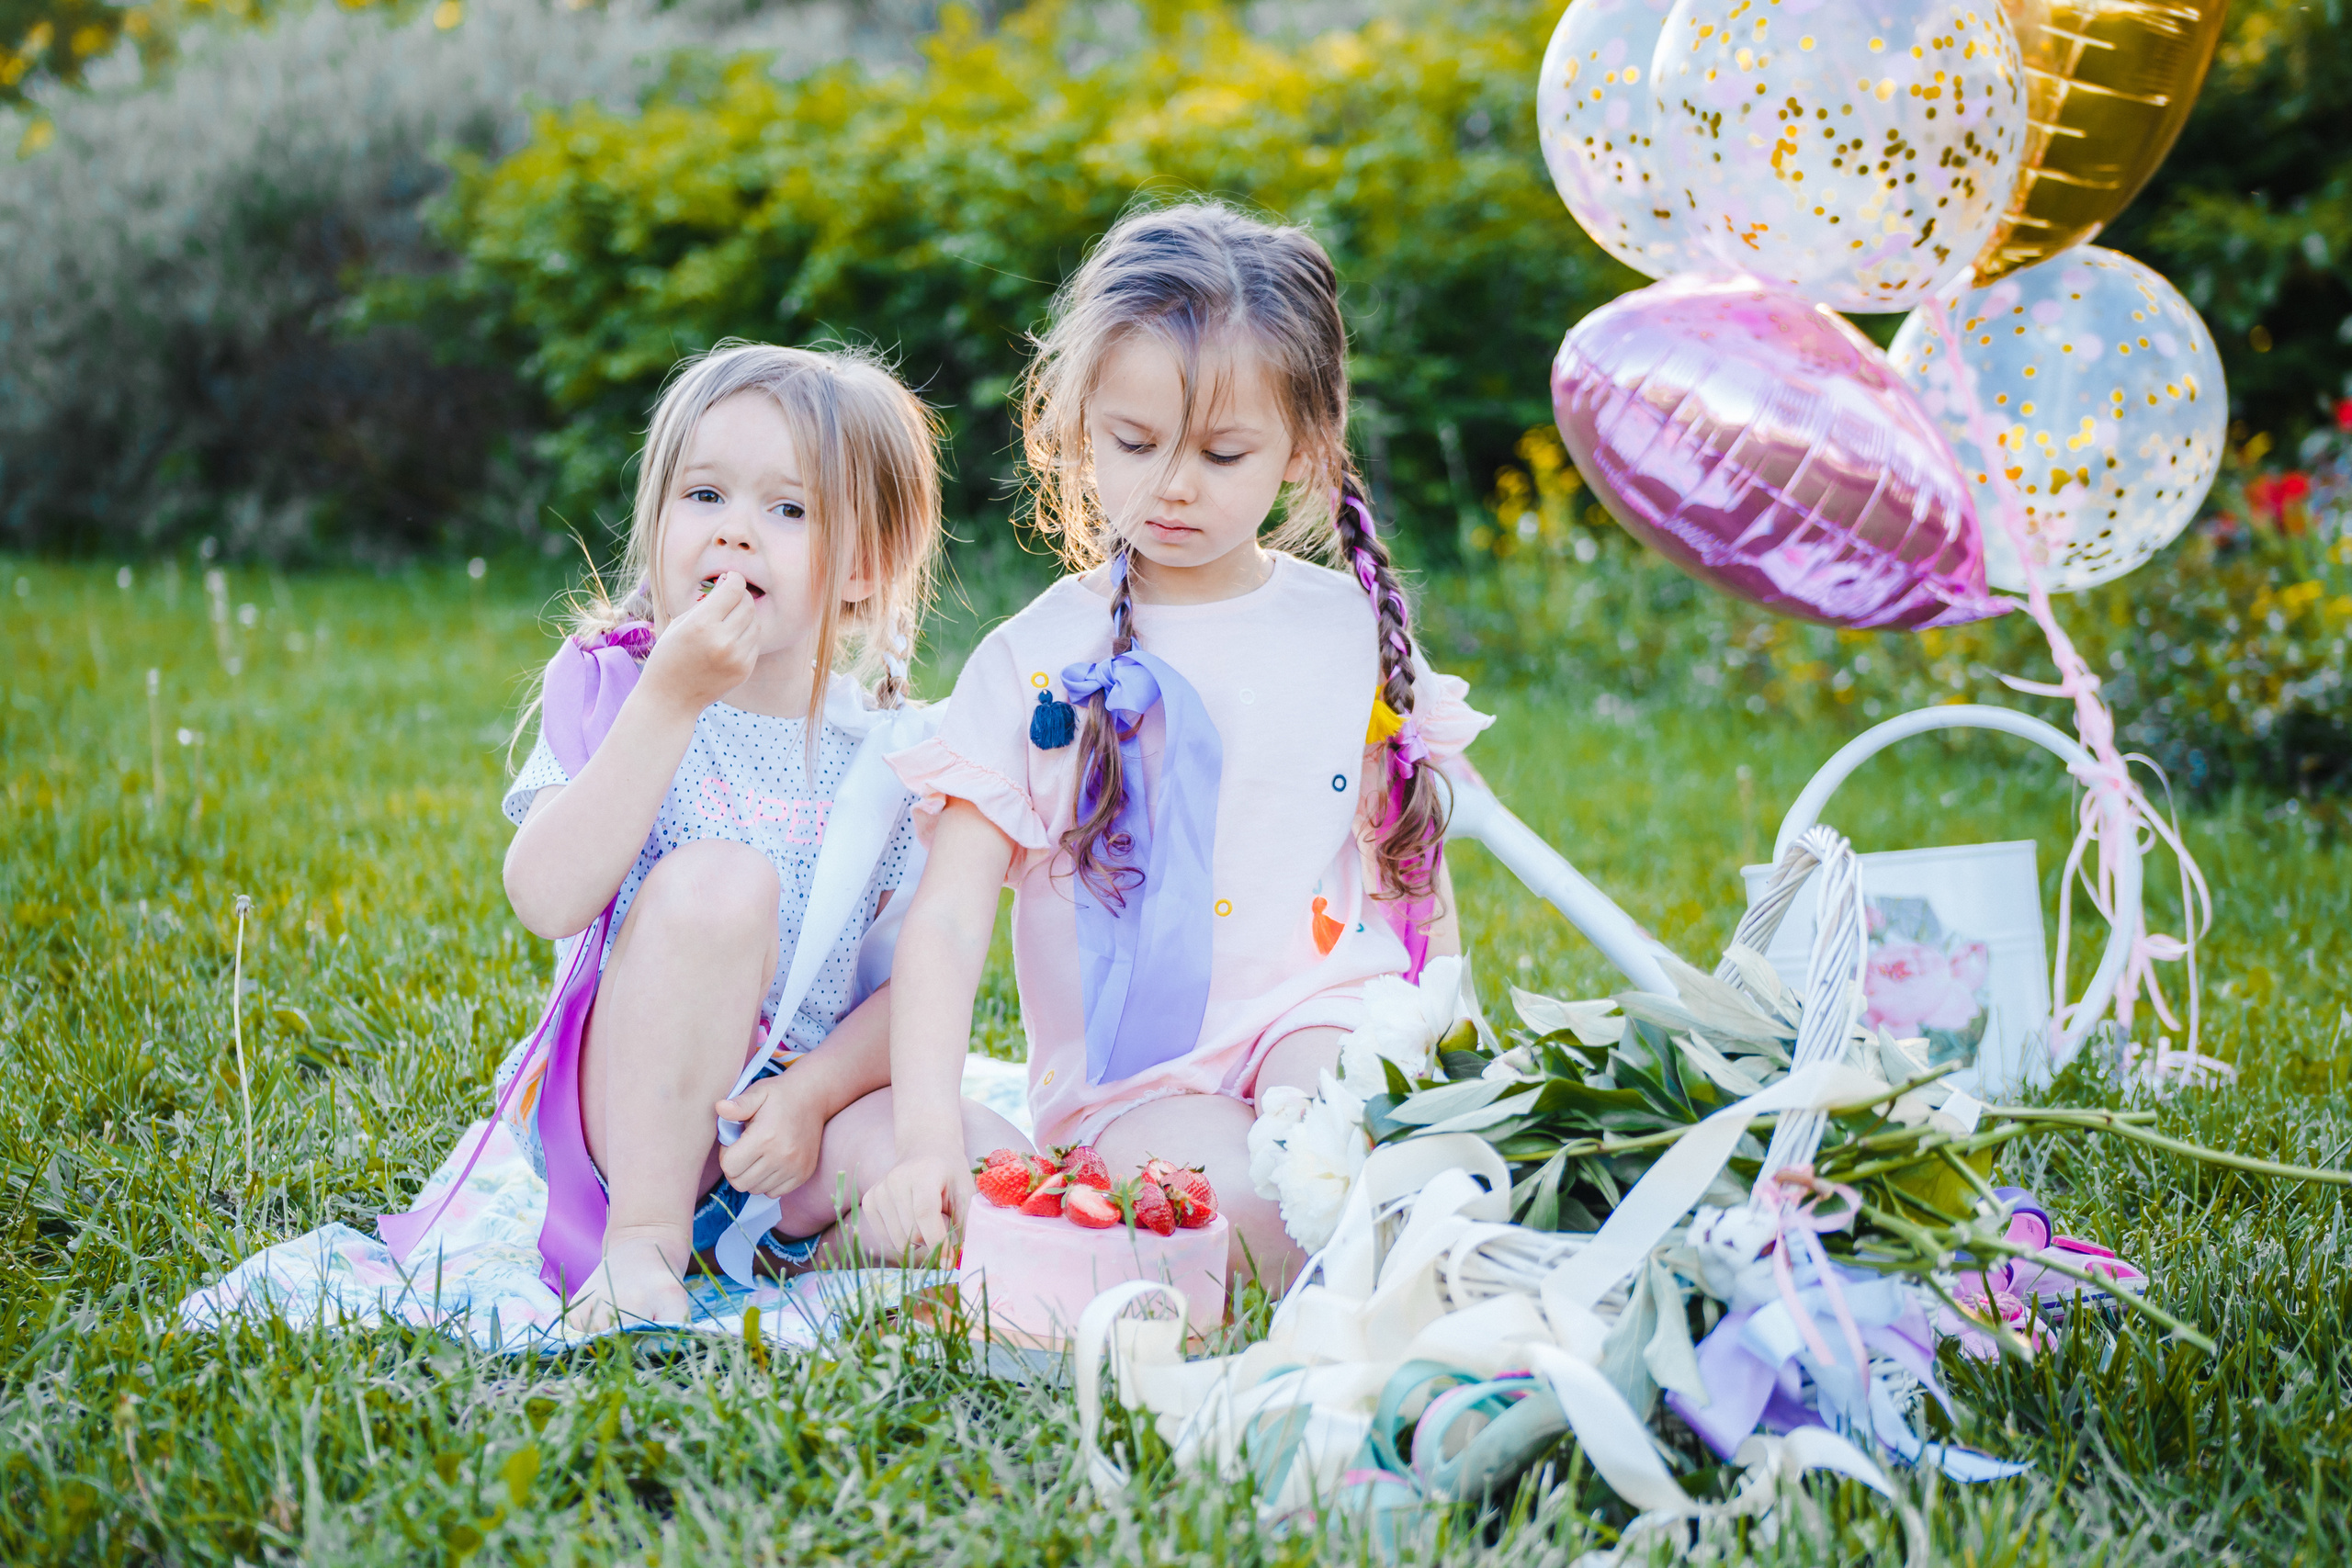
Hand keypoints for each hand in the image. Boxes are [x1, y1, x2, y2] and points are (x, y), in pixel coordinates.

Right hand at [641, 571, 761, 712]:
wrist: (670, 699)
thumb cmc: (668, 656)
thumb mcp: (679, 623)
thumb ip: (705, 602)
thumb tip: (729, 582)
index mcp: (702, 625)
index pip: (734, 589)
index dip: (734, 579)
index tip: (730, 578)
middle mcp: (722, 640)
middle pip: (748, 604)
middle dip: (740, 596)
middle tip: (729, 598)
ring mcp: (737, 658)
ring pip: (756, 623)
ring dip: (745, 616)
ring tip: (728, 620)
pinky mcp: (745, 670)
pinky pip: (755, 642)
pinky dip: (746, 636)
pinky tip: (730, 639)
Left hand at [715, 1075, 823, 1200]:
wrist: (815, 1097)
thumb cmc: (780, 1094)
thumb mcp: (758, 1092)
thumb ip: (738, 1104)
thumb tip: (719, 1107)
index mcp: (766, 1137)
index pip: (729, 1167)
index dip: (725, 1155)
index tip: (733, 1142)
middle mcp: (781, 1156)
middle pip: (740, 1183)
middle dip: (735, 1168)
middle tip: (743, 1150)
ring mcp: (794, 1168)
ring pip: (756, 1190)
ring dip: (751, 1176)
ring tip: (757, 1155)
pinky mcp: (803, 1175)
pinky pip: (774, 1193)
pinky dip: (767, 1182)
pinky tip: (770, 1163)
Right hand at [862, 1149, 970, 1262]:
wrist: (925, 1149)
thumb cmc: (949, 1173)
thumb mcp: (965, 1190)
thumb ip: (964, 1222)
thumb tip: (957, 1259)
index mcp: (923, 1173)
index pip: (925, 1214)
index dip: (937, 1242)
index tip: (948, 1262)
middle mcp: (896, 1180)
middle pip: (912, 1233)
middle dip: (931, 1241)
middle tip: (942, 1227)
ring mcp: (879, 1190)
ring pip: (898, 1240)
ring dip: (917, 1241)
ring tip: (926, 1220)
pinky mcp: (869, 1201)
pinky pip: (885, 1238)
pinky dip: (901, 1238)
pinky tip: (910, 1221)